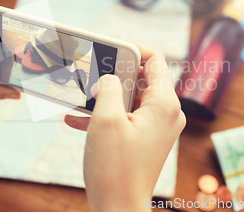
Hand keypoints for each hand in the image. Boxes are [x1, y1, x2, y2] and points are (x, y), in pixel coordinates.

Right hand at [65, 45, 185, 211]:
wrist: (118, 208)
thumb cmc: (114, 169)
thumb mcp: (106, 119)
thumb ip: (109, 88)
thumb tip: (110, 76)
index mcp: (163, 104)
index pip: (155, 60)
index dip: (132, 48)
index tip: (109, 47)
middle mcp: (166, 113)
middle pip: (141, 78)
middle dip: (113, 74)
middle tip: (90, 73)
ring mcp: (157, 127)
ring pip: (130, 98)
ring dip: (105, 96)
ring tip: (80, 97)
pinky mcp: (146, 139)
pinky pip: (126, 116)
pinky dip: (106, 115)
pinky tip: (77, 119)